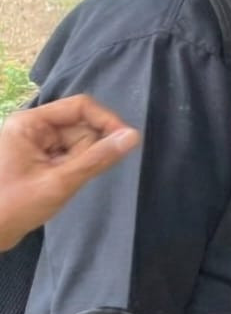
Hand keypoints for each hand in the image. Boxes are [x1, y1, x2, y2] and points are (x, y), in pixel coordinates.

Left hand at [0, 95, 139, 249]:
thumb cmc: (14, 206)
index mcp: (30, 123)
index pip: (80, 106)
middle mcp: (31, 127)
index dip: (106, 121)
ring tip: (60, 185)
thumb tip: (133, 136)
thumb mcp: (59, 182)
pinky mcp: (36, 159)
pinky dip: (71, 170)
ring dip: (78, 164)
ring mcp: (33, 144)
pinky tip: (58, 186)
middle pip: (80, 127)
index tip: (125, 142)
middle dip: (86, 151)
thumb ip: (97, 158)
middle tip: (71, 177)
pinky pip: (67, 156)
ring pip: (76, 143)